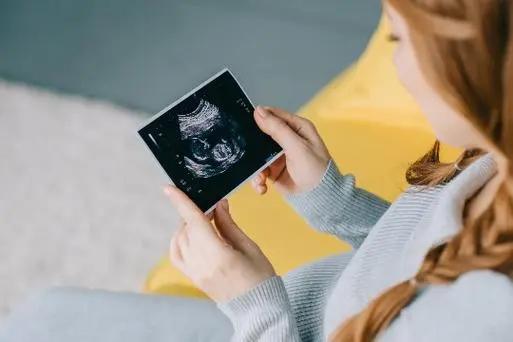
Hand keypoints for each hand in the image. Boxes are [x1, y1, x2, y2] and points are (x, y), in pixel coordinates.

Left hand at [164, 185, 275, 302]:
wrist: (258, 308)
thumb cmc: (260, 276)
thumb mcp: (249, 247)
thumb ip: (228, 225)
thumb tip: (218, 204)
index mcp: (218, 255)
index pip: (194, 222)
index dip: (181, 203)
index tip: (169, 188)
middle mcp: (201, 265)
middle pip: (187, 230)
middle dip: (194, 214)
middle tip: (212, 209)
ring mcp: (194, 273)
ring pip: (179, 241)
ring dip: (187, 227)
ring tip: (205, 222)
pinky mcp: (193, 279)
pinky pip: (177, 256)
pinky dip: (179, 241)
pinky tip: (191, 236)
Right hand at [251, 105, 330, 195]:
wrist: (319, 199)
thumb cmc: (315, 170)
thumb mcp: (296, 146)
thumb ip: (277, 129)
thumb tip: (259, 111)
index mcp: (298, 128)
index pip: (275, 116)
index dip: (260, 117)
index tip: (244, 121)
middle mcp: (288, 140)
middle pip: (263, 135)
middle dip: (253, 145)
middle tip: (244, 150)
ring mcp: (280, 156)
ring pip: (258, 155)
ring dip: (256, 167)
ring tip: (260, 177)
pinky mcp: (274, 171)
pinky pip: (260, 171)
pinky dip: (258, 179)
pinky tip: (262, 186)